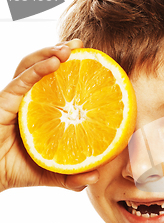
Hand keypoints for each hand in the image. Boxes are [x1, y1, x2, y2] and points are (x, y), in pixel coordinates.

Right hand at [0, 39, 98, 192]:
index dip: (70, 69)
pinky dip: (37, 70)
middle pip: (42, 68)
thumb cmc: (18, 171)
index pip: (55, 83)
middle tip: (80, 45)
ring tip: (69, 48)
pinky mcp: (2, 103)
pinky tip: (54, 62)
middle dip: (60, 52)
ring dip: (49, 53)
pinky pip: (21, 82)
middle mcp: (27, 101)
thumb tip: (95, 177)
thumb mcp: (52, 173)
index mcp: (41, 111)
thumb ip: (73, 175)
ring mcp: (14, 100)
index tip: (91, 60)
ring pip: (30, 68)